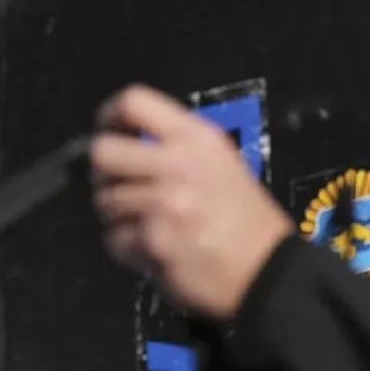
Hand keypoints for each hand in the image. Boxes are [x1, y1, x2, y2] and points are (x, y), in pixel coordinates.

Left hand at [91, 85, 293, 319]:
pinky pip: (114, 239)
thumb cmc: (245, 217)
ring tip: (148, 224)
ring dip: (119, 216)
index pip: (134, 101)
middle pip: (103, 150)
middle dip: (104, 173)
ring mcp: (163, 202)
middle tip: (120, 186)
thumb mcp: (221, 162)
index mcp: (197, 138)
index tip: (110, 131)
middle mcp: (178, 164)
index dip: (109, 114)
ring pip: (104, 200)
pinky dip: (127, 248)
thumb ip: (177, 147)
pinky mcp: (152, 240)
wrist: (266, 268)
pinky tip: (152, 248)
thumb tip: (126, 144)